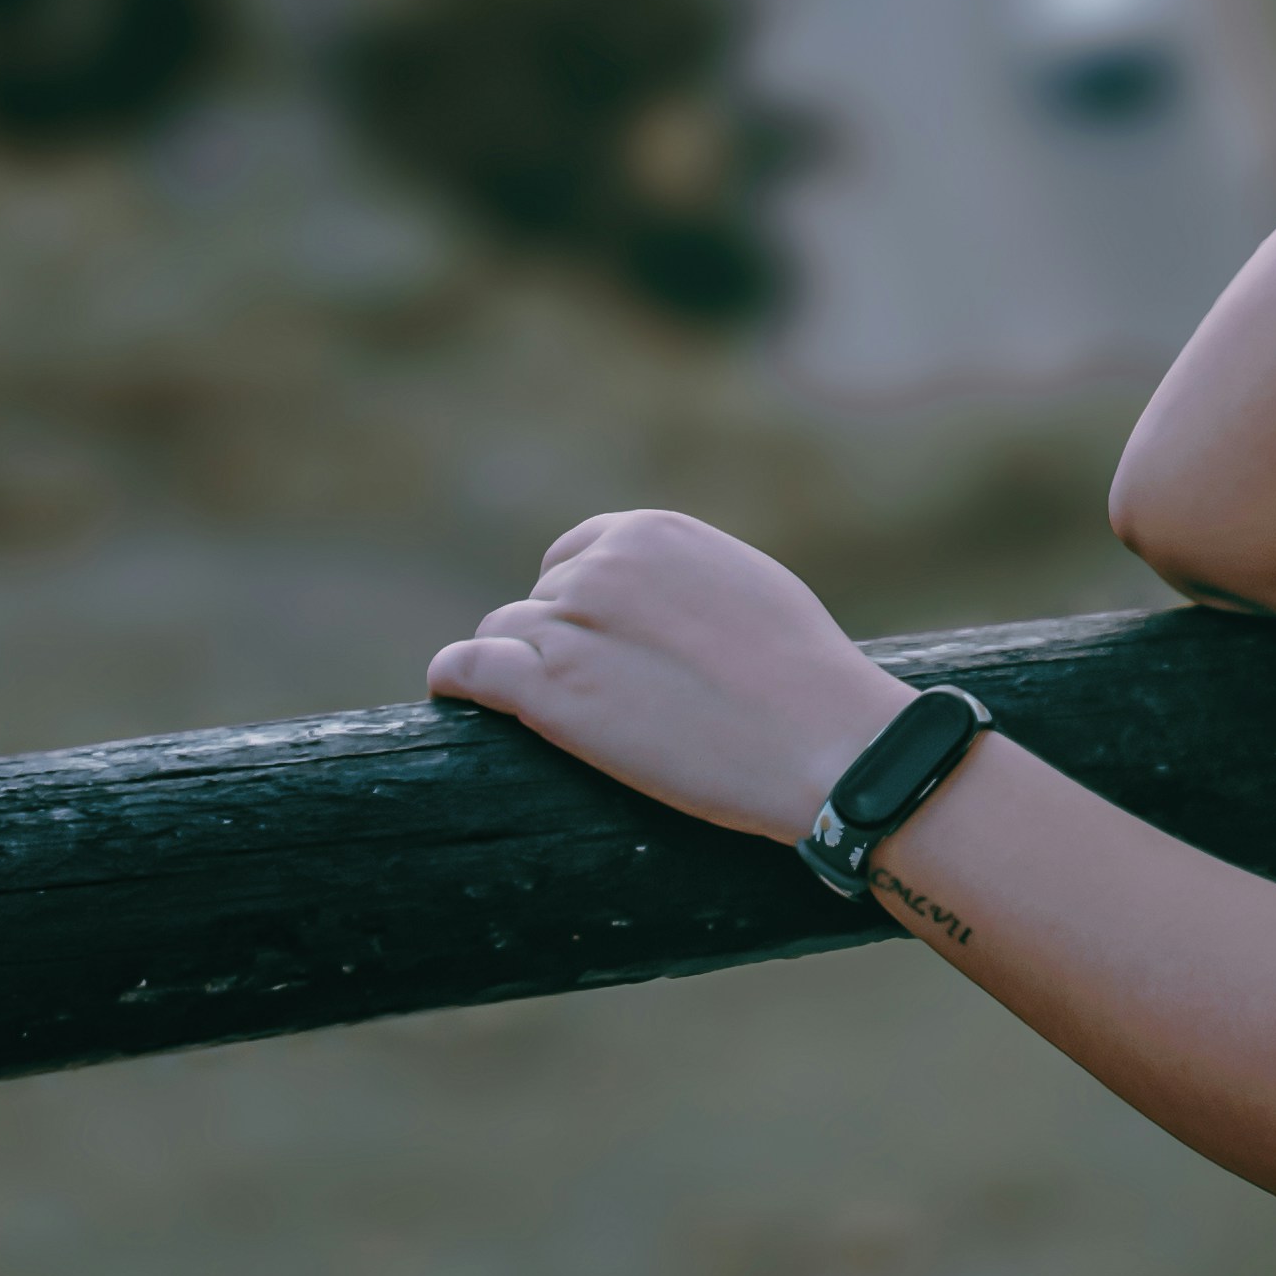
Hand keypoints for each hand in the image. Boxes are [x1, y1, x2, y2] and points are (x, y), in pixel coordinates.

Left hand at [426, 510, 904, 840]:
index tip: (591, 642)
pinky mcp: (548, 694)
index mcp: (650, 533)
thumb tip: (649, 597)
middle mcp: (600, 569)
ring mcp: (569, 629)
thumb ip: (682, 577)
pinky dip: (455, 678)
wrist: (823, 742)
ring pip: (503, 636)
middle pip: (541, 600)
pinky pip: (469, 669)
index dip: (577, 602)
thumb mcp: (744, 584)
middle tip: (595, 696)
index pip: (574, 554)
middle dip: (557, 641)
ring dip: (516, 667)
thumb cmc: (804, 676)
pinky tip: (451, 692)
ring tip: (539, 709)